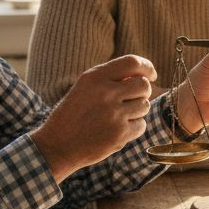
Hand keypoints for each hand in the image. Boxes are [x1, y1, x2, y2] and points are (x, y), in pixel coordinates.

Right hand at [31, 55, 155, 181]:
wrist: (57, 146)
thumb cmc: (73, 115)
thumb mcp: (85, 88)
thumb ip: (111, 79)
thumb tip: (145, 76)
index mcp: (94, 77)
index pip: (133, 62)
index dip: (147, 67)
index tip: (151, 75)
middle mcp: (105, 93)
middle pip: (144, 85)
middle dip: (142, 92)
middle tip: (131, 100)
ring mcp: (114, 114)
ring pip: (145, 105)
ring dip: (137, 111)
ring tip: (118, 117)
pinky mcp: (120, 134)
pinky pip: (141, 125)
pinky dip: (134, 128)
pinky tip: (117, 130)